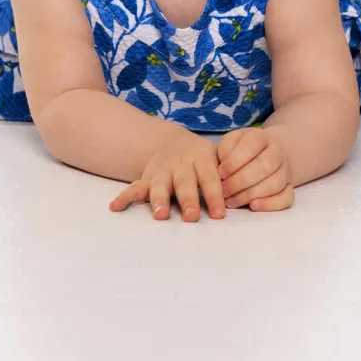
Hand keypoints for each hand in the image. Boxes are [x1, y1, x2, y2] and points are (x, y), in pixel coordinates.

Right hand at [109, 126, 225, 220]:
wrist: (171, 142)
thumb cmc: (201, 158)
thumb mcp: (216, 157)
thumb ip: (226, 173)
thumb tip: (245, 194)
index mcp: (201, 159)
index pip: (210, 178)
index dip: (215, 195)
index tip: (220, 214)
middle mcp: (181, 165)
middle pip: (185, 183)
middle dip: (188, 200)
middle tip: (191, 217)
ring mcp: (162, 172)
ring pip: (160, 186)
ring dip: (159, 200)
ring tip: (160, 215)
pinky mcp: (147, 178)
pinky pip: (134, 187)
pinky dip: (125, 197)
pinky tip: (115, 207)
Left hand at [217, 127, 294, 211]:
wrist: (260, 156)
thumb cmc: (238, 151)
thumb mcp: (229, 144)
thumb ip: (224, 152)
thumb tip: (221, 172)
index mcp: (262, 137)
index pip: (252, 145)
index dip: (235, 160)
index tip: (220, 173)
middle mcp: (278, 152)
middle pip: (265, 166)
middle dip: (240, 181)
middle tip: (223, 191)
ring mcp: (286, 170)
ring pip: (275, 183)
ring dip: (250, 195)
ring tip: (231, 201)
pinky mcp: (289, 187)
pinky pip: (286, 198)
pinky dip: (270, 204)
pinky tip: (253, 206)